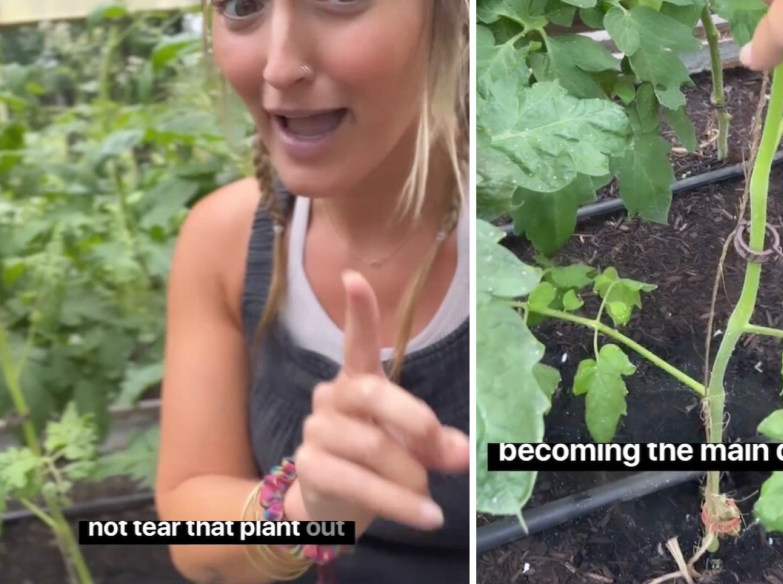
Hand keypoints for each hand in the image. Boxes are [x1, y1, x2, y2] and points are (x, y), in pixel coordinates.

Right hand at [288, 271, 469, 533]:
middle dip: (416, 420)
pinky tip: (426, 515)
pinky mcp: (311, 468)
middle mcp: (333, 398)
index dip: (358, 311)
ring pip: (374, 446)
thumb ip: (439, 443)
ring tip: (430, 497)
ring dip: (412, 477)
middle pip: (374, 393)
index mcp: (359, 382)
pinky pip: (359, 483)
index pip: (355, 341)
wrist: (332, 506)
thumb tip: (463, 453)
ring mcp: (317, 432)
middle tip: (441, 448)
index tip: (352, 277)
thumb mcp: (415, 448)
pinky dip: (399, 504)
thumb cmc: (379, 463)